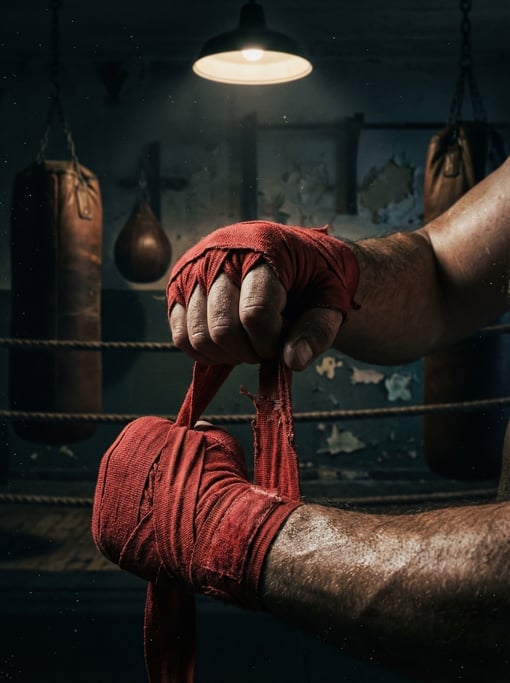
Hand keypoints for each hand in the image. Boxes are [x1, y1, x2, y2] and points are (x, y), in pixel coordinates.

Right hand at [170, 263, 342, 369]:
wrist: (295, 252)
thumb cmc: (315, 274)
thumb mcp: (332, 296)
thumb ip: (318, 329)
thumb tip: (294, 362)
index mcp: (263, 247)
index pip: (255, 313)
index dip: (271, 342)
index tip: (285, 340)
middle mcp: (221, 252)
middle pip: (222, 329)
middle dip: (249, 351)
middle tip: (267, 346)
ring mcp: (195, 268)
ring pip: (198, 335)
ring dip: (227, 354)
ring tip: (249, 342)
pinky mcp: (179, 285)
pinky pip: (181, 334)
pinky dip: (204, 351)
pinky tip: (228, 345)